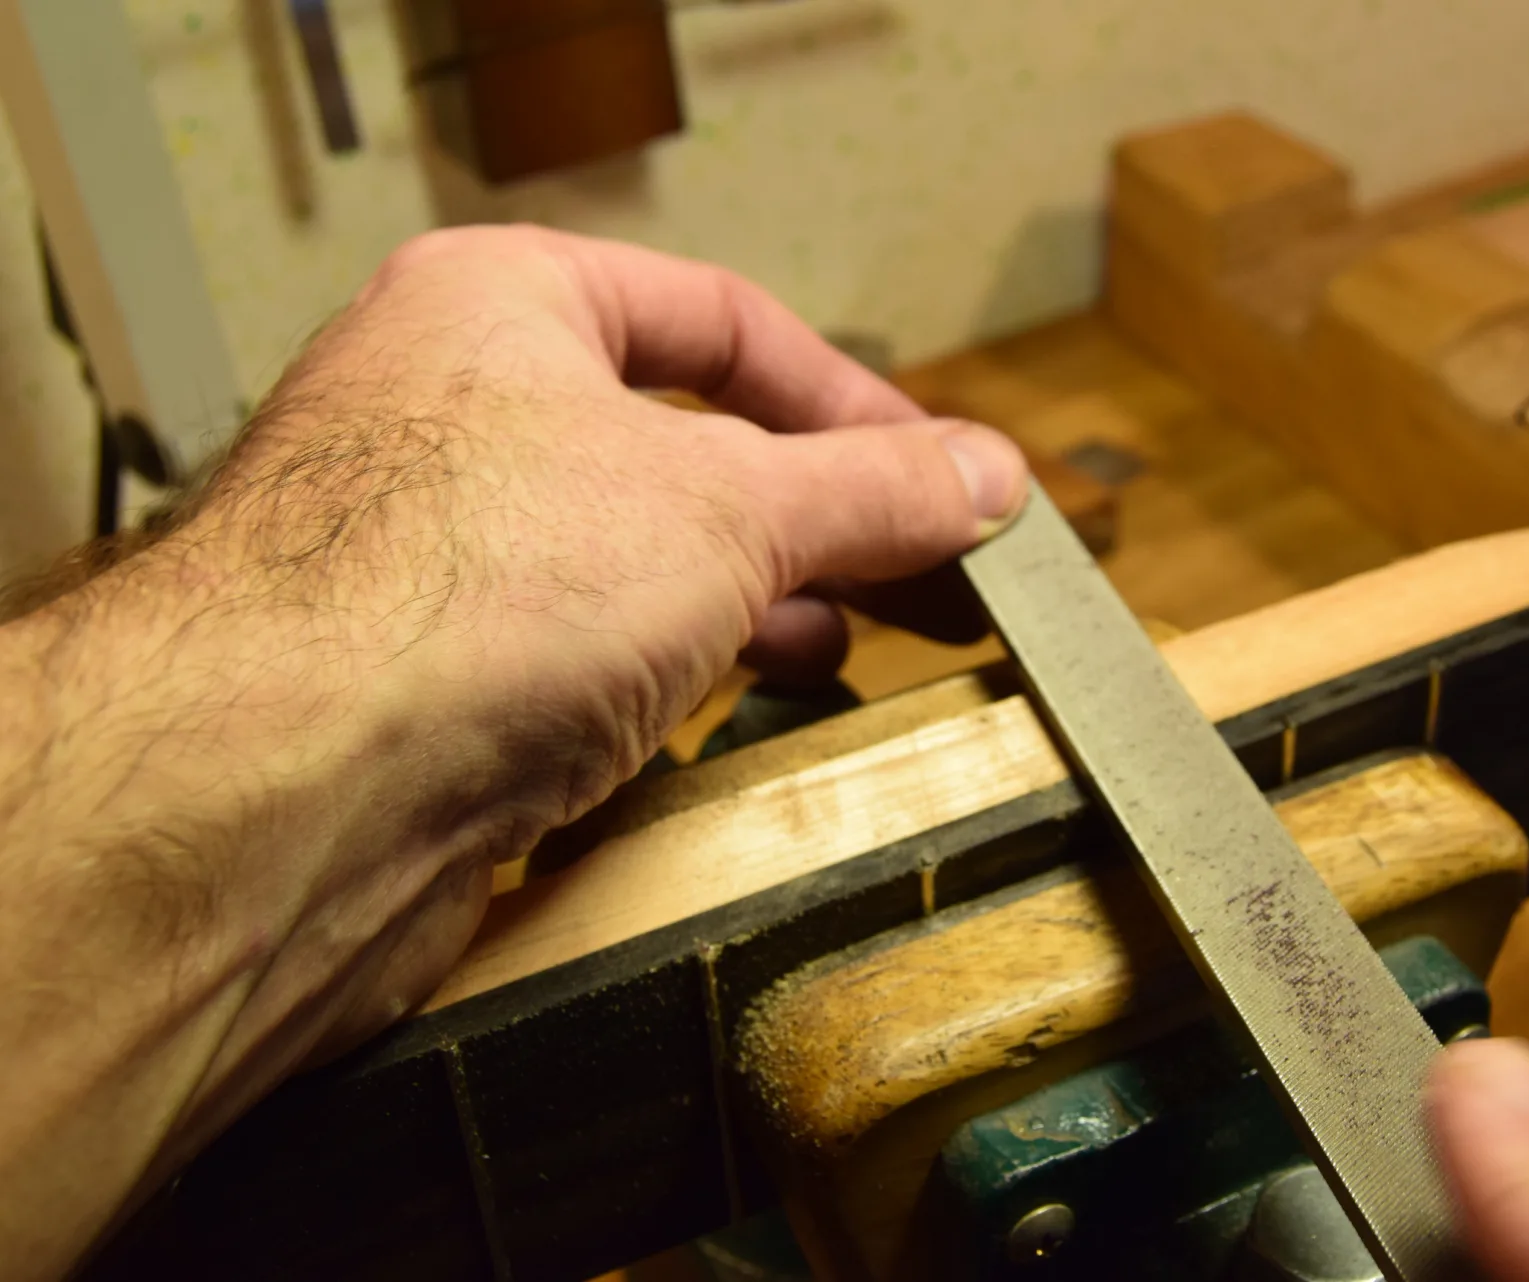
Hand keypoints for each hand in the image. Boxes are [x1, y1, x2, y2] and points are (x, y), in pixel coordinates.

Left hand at [0, 226, 1025, 1279]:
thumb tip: (992, 476)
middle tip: (927, 576)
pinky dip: (675, 667)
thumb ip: (870, 489)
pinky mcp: (423, 677)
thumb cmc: (483, 585)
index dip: (851, 400)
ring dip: (756, 598)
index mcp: (502, 305)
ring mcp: (431, 551)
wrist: (284, 794)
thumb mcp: (729, 508)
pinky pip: (582, 648)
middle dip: (816, 515)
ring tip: (850, 643)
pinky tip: (736, 704)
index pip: (718, 319)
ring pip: (635, 557)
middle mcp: (453, 412)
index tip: (946, 476)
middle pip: (684, 445)